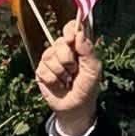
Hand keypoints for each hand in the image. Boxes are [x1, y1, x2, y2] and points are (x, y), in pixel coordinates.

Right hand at [34, 18, 101, 135]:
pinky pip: (44, 70)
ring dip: (61, 72)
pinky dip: (53, 80)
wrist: (76, 107)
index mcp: (77, 46)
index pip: (71, 28)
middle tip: (74, 71)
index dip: (70, 30)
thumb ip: (88, 51)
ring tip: (67, 79)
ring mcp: (50, 60)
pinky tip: (59, 84)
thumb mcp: (93, 70)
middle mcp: (62, 50)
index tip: (71, 39)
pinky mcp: (41, 71)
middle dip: (68, 59)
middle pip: (60, 43)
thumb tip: (79, 34)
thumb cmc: (87, 87)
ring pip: (50, 56)